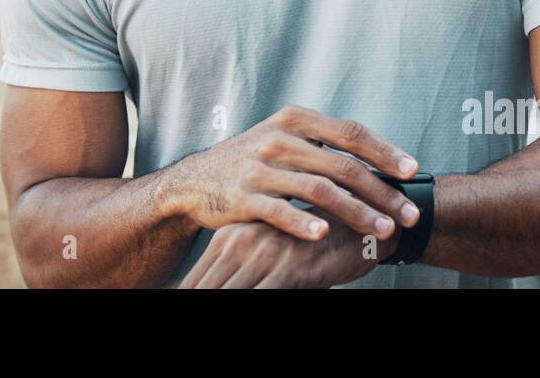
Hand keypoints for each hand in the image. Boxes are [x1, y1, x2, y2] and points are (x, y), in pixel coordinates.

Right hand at [158, 105, 420, 241]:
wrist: (196, 181)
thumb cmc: (253, 161)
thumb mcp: (285, 140)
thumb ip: (324, 146)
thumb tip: (381, 162)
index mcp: (295, 120)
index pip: (350, 133)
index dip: (385, 151)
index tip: (413, 172)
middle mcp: (279, 138)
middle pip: (343, 165)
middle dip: (382, 192)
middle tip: (410, 214)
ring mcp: (260, 167)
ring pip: (319, 190)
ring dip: (356, 212)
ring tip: (383, 230)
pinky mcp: (242, 195)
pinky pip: (279, 211)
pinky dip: (303, 222)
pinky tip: (325, 235)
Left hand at [179, 215, 391, 287]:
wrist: (365, 224)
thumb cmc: (315, 243)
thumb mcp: (272, 255)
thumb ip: (247, 271)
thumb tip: (227, 286)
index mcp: (232, 237)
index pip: (197, 282)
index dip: (188, 294)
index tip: (174, 303)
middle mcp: (242, 242)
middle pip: (205, 289)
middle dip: (197, 300)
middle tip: (177, 306)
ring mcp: (264, 254)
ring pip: (229, 293)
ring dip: (218, 304)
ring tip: (199, 315)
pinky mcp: (288, 267)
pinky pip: (263, 297)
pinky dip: (256, 300)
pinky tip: (261, 300)